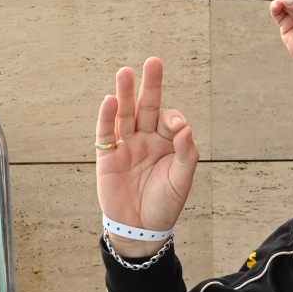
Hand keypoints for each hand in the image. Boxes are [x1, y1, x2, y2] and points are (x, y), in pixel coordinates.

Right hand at [95, 57, 198, 257]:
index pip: (170, 120)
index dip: (174, 119)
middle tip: (153, 62)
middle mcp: (146, 139)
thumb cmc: (164, 204)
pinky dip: (107, 117)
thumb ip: (186, 154)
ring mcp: (126, 145)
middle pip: (147, 107)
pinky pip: (106, 132)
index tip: (177, 127)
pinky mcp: (108, 155)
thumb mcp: (182, 181)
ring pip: (125, 114)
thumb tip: (185, 128)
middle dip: (150, 85)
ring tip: (125, 72)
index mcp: (168, 143)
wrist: (140, 229)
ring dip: (125, 94)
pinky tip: (110, 101)